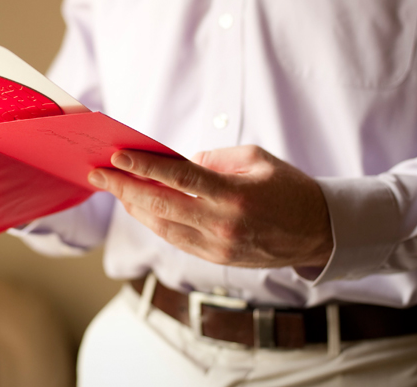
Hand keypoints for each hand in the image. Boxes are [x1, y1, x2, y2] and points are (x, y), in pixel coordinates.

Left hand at [87, 145, 332, 269]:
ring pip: (164, 227)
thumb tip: (180, 164)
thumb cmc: (289, 188)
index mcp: (233, 194)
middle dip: (124, 188)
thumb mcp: (257, 159)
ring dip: (134, 208)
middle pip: (161, 205)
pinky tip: (140, 208)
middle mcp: (222, 224)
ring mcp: (218, 246)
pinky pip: (177, 240)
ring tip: (114, 189)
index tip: (117, 156)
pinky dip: (156, 223)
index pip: (179, 178)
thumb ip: (215, 159)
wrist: (319, 232)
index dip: (144, 167)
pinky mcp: (217, 259)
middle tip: (97, 174)